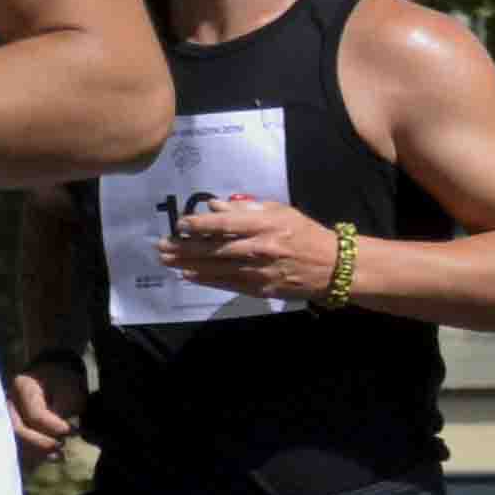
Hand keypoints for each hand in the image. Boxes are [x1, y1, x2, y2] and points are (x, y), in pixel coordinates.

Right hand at [8, 356, 84, 462]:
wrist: (51, 374)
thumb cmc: (63, 380)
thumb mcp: (69, 390)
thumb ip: (64, 410)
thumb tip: (60, 434)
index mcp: (22, 387)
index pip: (35, 415)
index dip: (55, 427)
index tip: (72, 431)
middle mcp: (7, 401)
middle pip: (18, 430)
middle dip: (42, 443)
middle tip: (62, 446)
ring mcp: (3, 414)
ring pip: (13, 441)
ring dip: (35, 453)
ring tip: (57, 456)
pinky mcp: (6, 426)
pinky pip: (14, 445)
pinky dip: (29, 455)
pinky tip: (45, 459)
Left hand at [155, 194, 340, 300]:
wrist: (333, 266)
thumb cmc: (304, 234)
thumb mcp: (281, 212)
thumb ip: (246, 209)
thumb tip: (215, 206)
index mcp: (266, 225)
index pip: (225, 224)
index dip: (199, 225)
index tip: (180, 224)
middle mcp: (260, 248)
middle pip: (215, 248)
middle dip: (185, 248)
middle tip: (161, 246)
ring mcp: (260, 271)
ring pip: (216, 268)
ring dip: (188, 264)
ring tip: (166, 260)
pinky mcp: (261, 288)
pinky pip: (227, 283)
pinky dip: (205, 279)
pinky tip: (188, 275)